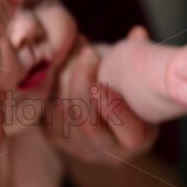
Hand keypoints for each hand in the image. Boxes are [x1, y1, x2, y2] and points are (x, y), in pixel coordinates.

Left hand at [45, 36, 158, 163]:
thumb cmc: (128, 84)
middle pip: (88, 126)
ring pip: (64, 116)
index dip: (116, 110)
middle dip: (84, 85)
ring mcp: (78, 148)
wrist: (102, 107)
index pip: (131, 135)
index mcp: (138, 139)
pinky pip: (47, 111)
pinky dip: (52, 82)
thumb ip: (140, 57)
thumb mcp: (140, 74)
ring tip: (76, 48)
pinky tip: (61, 59)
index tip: (104, 83)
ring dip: (66, 77)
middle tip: (88, 53)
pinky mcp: (54, 137)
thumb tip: (137, 33)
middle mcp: (108, 152)